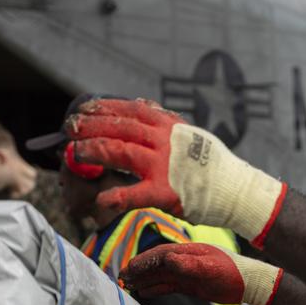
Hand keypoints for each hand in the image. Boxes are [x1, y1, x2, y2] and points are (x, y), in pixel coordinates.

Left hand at [67, 98, 286, 246]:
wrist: (236, 191)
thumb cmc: (211, 165)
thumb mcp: (190, 134)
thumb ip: (165, 121)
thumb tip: (141, 104)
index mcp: (171, 126)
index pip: (130, 110)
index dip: (103, 108)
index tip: (83, 109)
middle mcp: (165, 142)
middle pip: (119, 128)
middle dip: (90, 126)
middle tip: (69, 129)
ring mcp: (165, 166)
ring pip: (120, 152)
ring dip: (93, 151)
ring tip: (73, 154)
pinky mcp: (166, 193)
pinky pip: (134, 194)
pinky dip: (115, 197)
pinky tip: (99, 200)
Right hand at [120, 243, 282, 304]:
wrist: (249, 284)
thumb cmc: (233, 273)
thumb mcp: (211, 269)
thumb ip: (190, 265)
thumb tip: (169, 259)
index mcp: (188, 252)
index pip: (160, 255)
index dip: (143, 261)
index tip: (128, 269)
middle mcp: (185, 260)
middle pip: (156, 264)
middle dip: (138, 270)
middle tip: (120, 279)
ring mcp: (187, 272)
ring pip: (160, 275)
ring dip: (144, 280)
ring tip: (127, 286)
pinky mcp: (191, 284)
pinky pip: (169, 285)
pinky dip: (156, 288)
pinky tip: (144, 292)